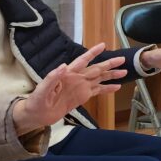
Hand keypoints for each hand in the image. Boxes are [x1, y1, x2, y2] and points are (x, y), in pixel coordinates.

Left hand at [11, 44, 125, 133]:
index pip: (82, 61)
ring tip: (124, 72)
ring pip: (99, 79)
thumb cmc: (36, 101)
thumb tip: (63, 66)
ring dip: (111, 75)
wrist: (36, 115)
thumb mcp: (42, 89)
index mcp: (67, 74)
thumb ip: (52, 77)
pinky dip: (107, 89)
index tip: (103, 45)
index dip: (92, 53)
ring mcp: (80, 88)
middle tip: (122, 59)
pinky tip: (117, 87)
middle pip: (96, 69)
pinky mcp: (82, 97)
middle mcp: (76, 79)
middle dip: (109, 64)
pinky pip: (97, 91)